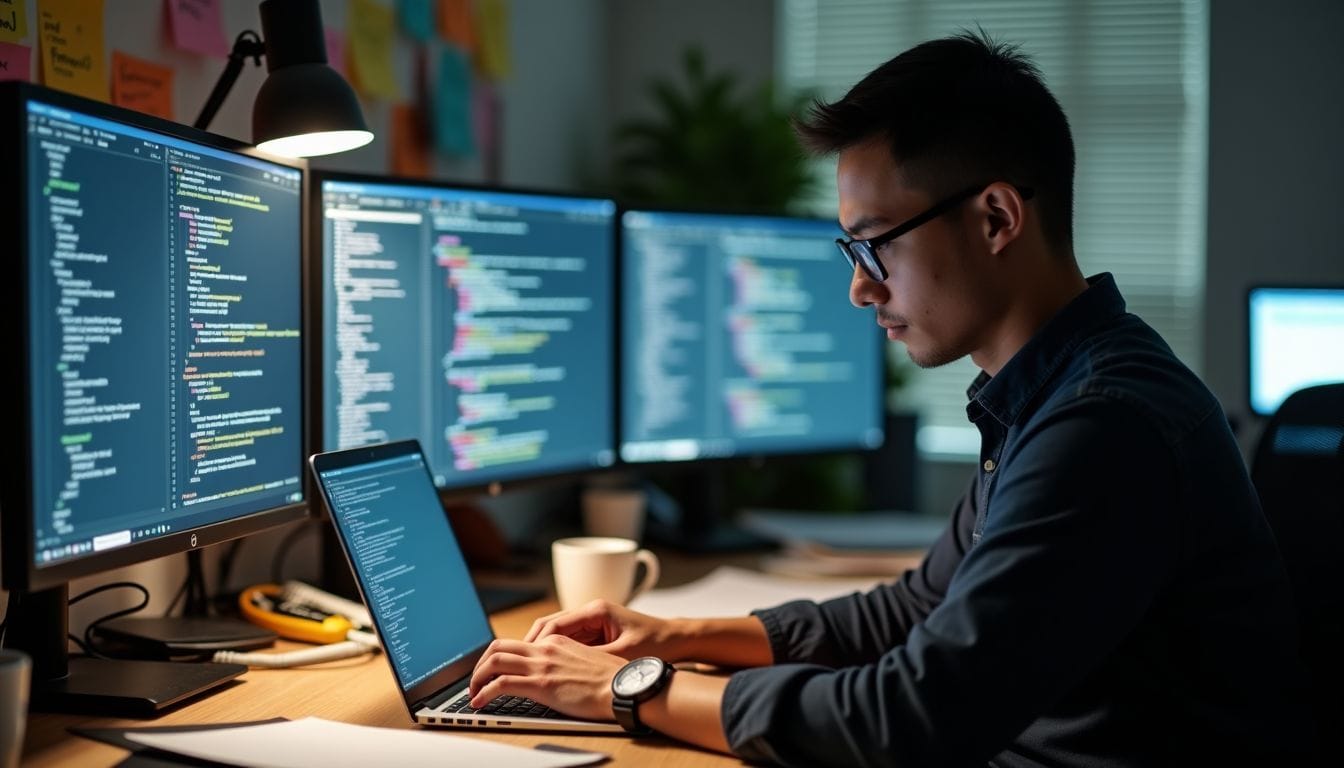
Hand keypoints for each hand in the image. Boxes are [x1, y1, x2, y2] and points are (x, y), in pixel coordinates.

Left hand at [468, 634, 625, 720]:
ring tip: (473, 692)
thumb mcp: (590, 662)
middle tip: (477, 679)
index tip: (495, 670)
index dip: (502, 656)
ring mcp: (542, 665)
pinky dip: (484, 692)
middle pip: (499, 646)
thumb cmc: (616, 680)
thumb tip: (562, 676)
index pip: (519, 643)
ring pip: (494, 661)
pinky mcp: (540, 684)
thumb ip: (571, 663)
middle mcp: (546, 648)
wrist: (625, 686)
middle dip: (481, 663)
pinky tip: (479, 703)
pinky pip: (500, 684)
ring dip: (477, 677)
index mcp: (558, 642)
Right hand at [524, 599, 678, 660]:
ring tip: (528, 668)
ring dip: (543, 649)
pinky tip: (550, 669)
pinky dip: (558, 653)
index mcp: (596, 611)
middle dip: (533, 644)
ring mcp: (593, 621)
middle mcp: (591, 611)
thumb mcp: (622, 655)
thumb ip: (592, 659)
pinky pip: (570, 641)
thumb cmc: (655, 644)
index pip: (556, 624)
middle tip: (516, 663)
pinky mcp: (597, 631)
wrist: (677, 640)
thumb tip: (564, 669)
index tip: (524, 659)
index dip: (537, 643)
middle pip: (551, 626)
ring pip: (558, 634)